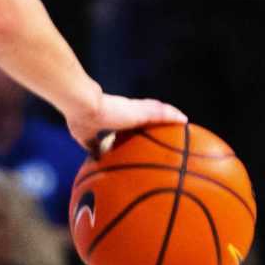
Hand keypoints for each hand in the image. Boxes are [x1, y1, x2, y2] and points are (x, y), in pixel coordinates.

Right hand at [70, 94, 189, 149]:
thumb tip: (94, 158)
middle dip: (161, 116)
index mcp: (117, 113)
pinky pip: (162, 112)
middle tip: (173, 123)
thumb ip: (91, 145)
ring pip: (159, 109)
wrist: (84, 106)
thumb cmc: (81, 117)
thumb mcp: (85, 135)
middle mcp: (129, 108)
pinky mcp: (140, 110)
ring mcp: (136, 108)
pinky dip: (173, 116)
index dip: (143, 119)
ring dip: (171, 115)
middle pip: (150, 110)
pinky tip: (184, 120)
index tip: (150, 126)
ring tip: (182, 121)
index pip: (134, 115)